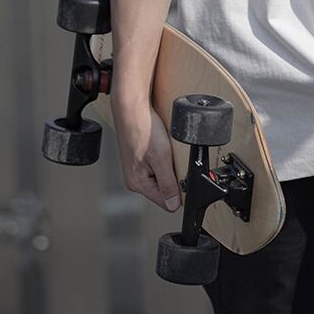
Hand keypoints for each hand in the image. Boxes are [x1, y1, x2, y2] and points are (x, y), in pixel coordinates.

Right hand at [111, 96, 182, 212]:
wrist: (131, 108)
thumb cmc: (143, 129)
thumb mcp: (161, 158)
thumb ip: (168, 184)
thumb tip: (173, 205)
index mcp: (138, 184)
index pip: (165, 202)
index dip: (178, 192)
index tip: (182, 176)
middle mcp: (135, 180)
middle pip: (164, 190)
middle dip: (173, 176)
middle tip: (171, 158)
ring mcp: (137, 169)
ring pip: (162, 177)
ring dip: (168, 166)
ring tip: (163, 150)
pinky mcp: (140, 160)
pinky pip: (158, 166)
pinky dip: (163, 158)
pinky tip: (160, 146)